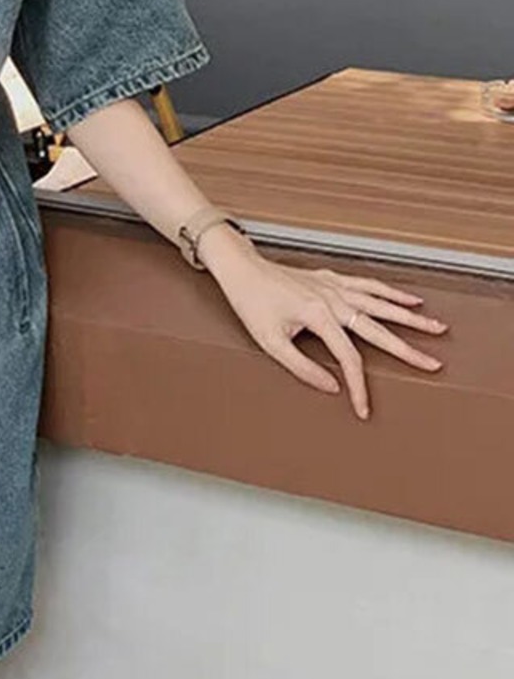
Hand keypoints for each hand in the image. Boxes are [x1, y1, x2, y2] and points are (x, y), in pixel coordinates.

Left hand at [202, 230, 447, 418]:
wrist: (241, 269)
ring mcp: (335, 287)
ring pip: (382, 303)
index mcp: (318, 316)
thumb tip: (330, 386)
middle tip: (433, 364)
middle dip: (408, 349)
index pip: (349, 358)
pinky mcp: (332, 279)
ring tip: (437, 328)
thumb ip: (301, 367)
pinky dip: (392, 292)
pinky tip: (412, 298)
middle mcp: (333, 299)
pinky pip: (370, 285)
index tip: (364, 408)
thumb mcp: (269, 342)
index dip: (358, 387)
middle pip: (379, 329)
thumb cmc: (250, 303)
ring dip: (411, 317)